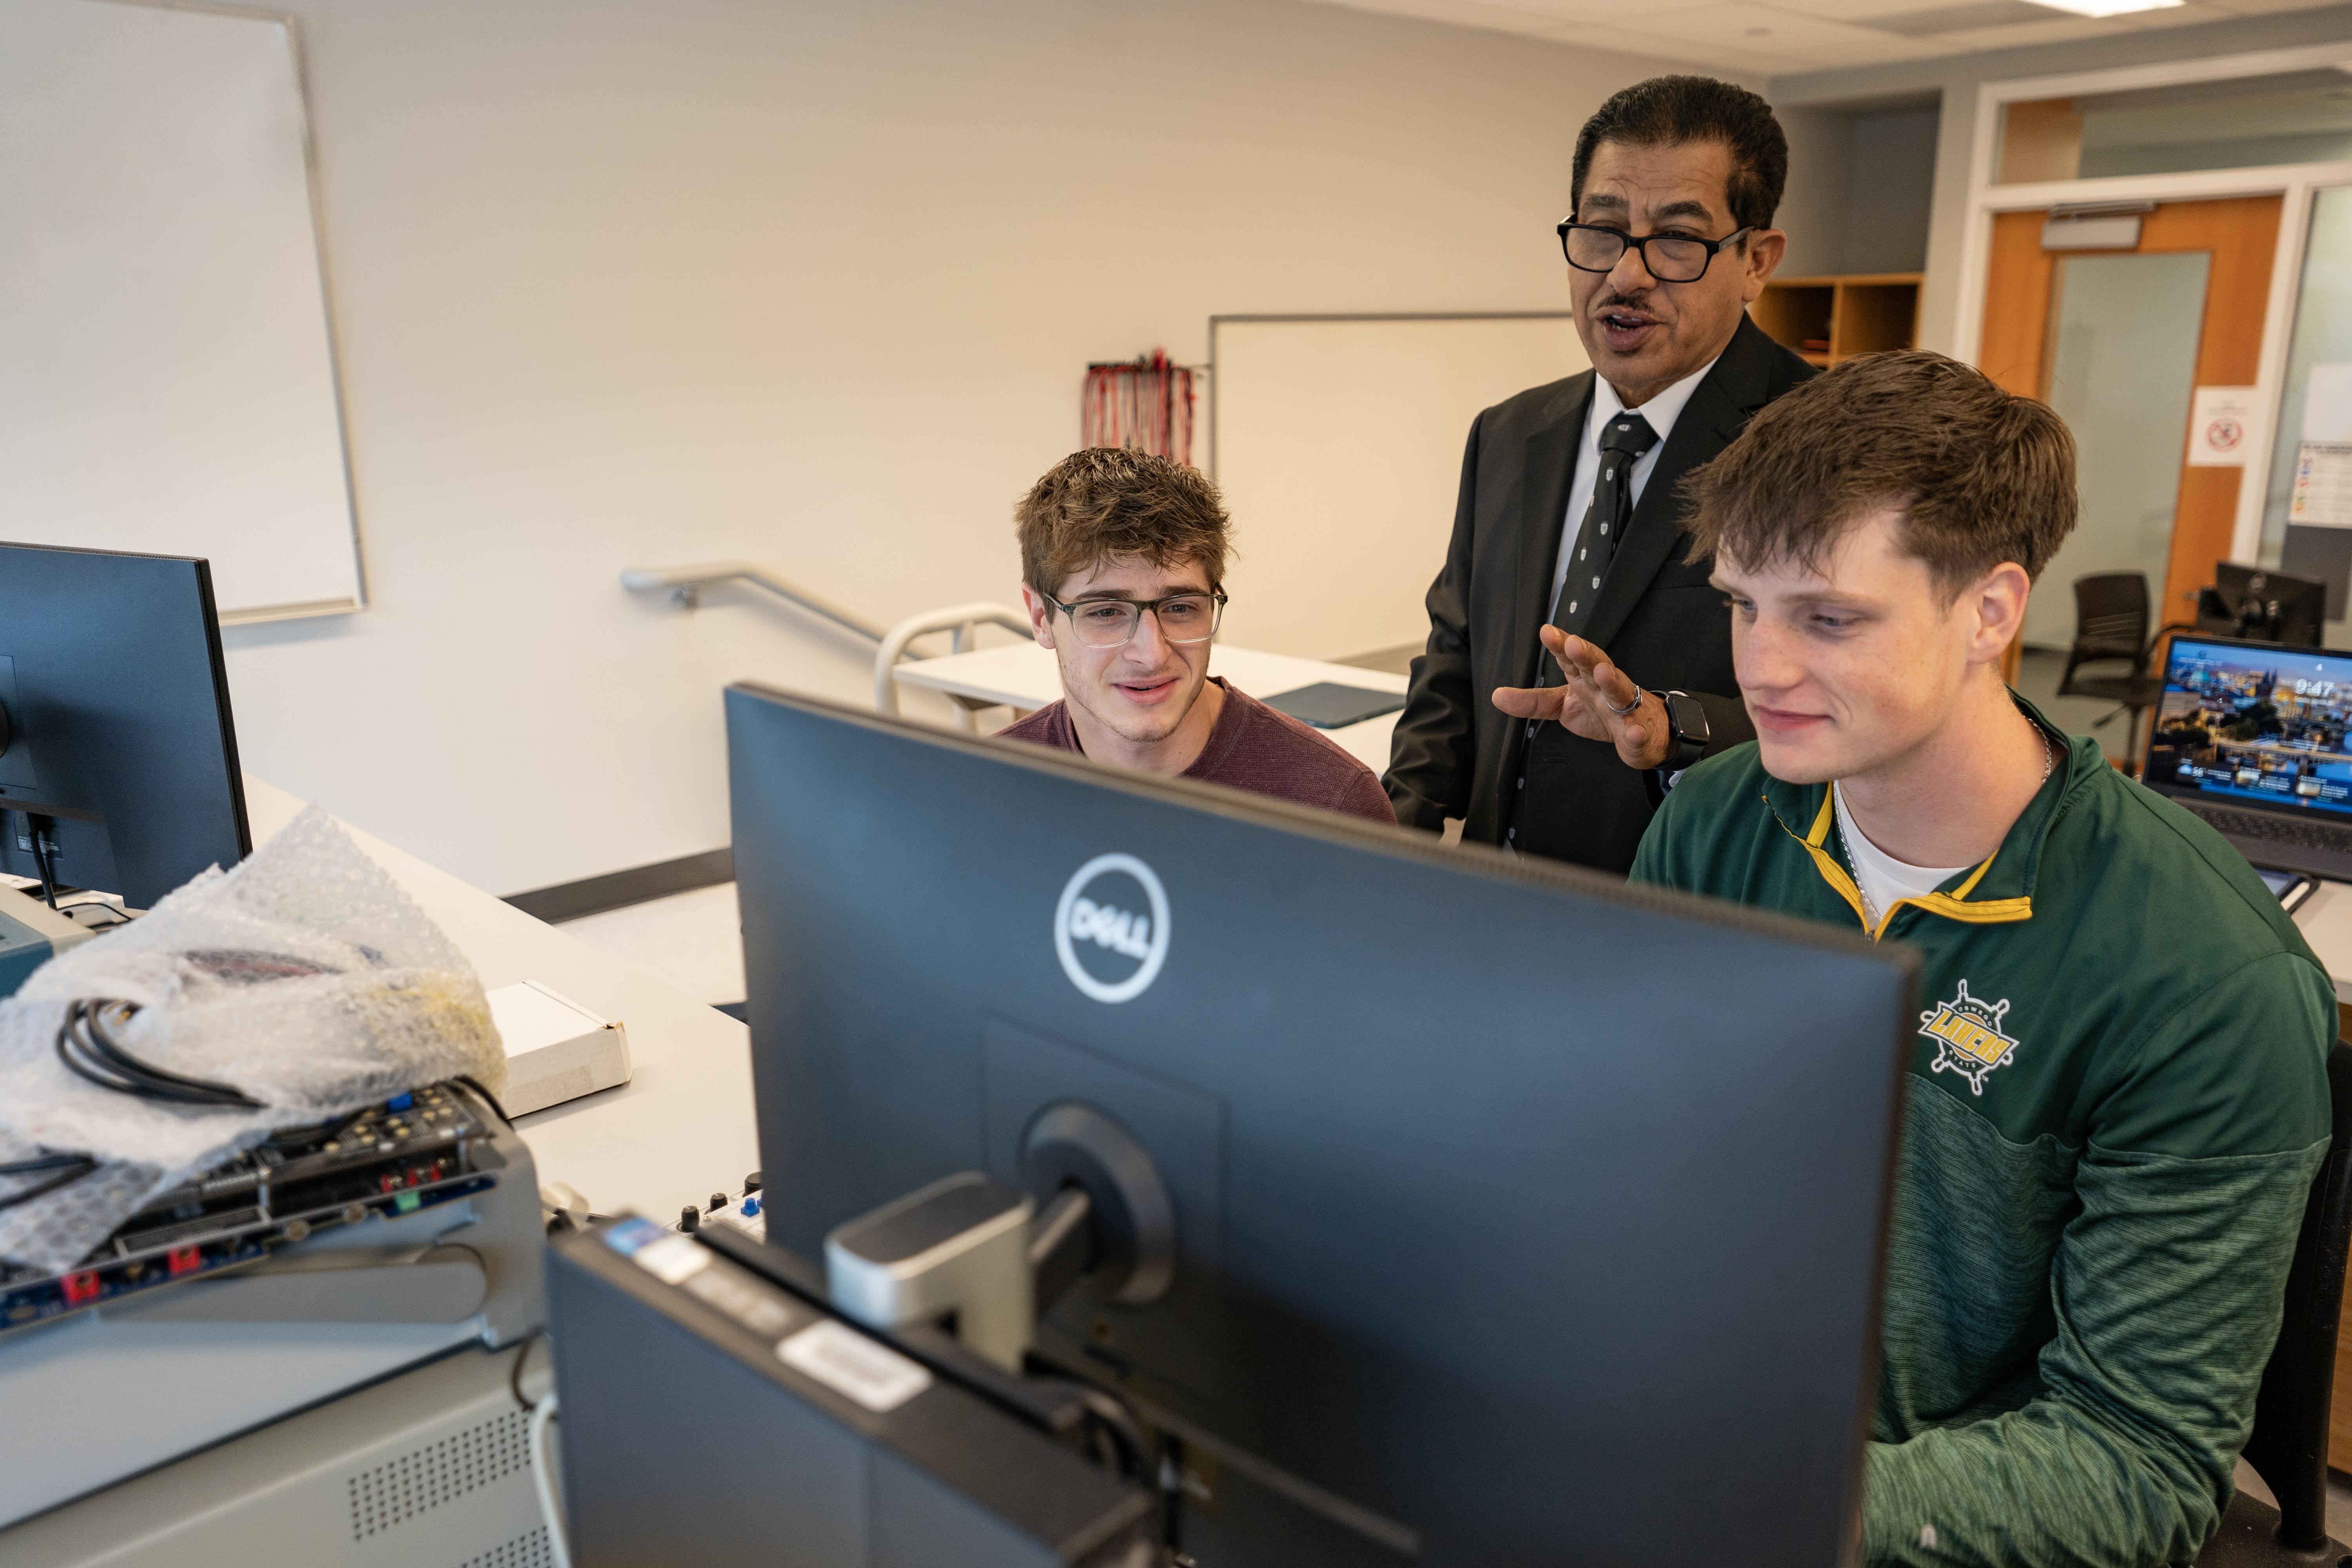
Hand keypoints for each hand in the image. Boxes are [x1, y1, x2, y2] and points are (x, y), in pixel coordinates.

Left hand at [1491, 626, 1672, 770]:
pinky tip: (1633, 732)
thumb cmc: (1600, 712)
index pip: (1570, 658)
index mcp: (1585, 678)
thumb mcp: (1562, 705)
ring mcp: (1625, 708)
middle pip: (1597, 666)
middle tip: (1574, 644)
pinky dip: (1637, 732)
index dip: (1560, 645)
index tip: (1546, 632)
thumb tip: (1496, 696)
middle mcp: (1605, 687)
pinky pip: (1638, 732)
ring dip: (1612, 681)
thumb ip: (1533, 701)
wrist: (1643, 732)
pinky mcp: (1638, 732)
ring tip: (1604, 673)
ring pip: (1620, 691)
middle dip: (1587, 655)